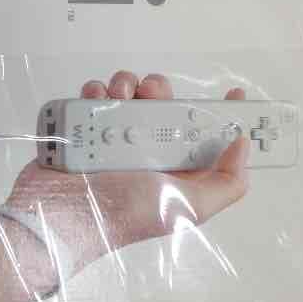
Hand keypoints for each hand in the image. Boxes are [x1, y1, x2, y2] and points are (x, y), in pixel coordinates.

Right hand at [5, 72, 249, 270]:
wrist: (60, 216)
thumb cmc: (124, 213)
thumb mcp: (187, 207)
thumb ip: (226, 183)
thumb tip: (242, 143)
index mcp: (172, 167)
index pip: (205, 137)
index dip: (224, 116)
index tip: (234, 95)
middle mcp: (145, 149)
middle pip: (162, 103)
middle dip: (160, 91)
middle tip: (150, 95)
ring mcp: (111, 135)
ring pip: (128, 93)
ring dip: (125, 86)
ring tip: (116, 99)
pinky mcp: (83, 126)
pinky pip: (94, 96)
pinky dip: (94, 91)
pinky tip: (93, 101)